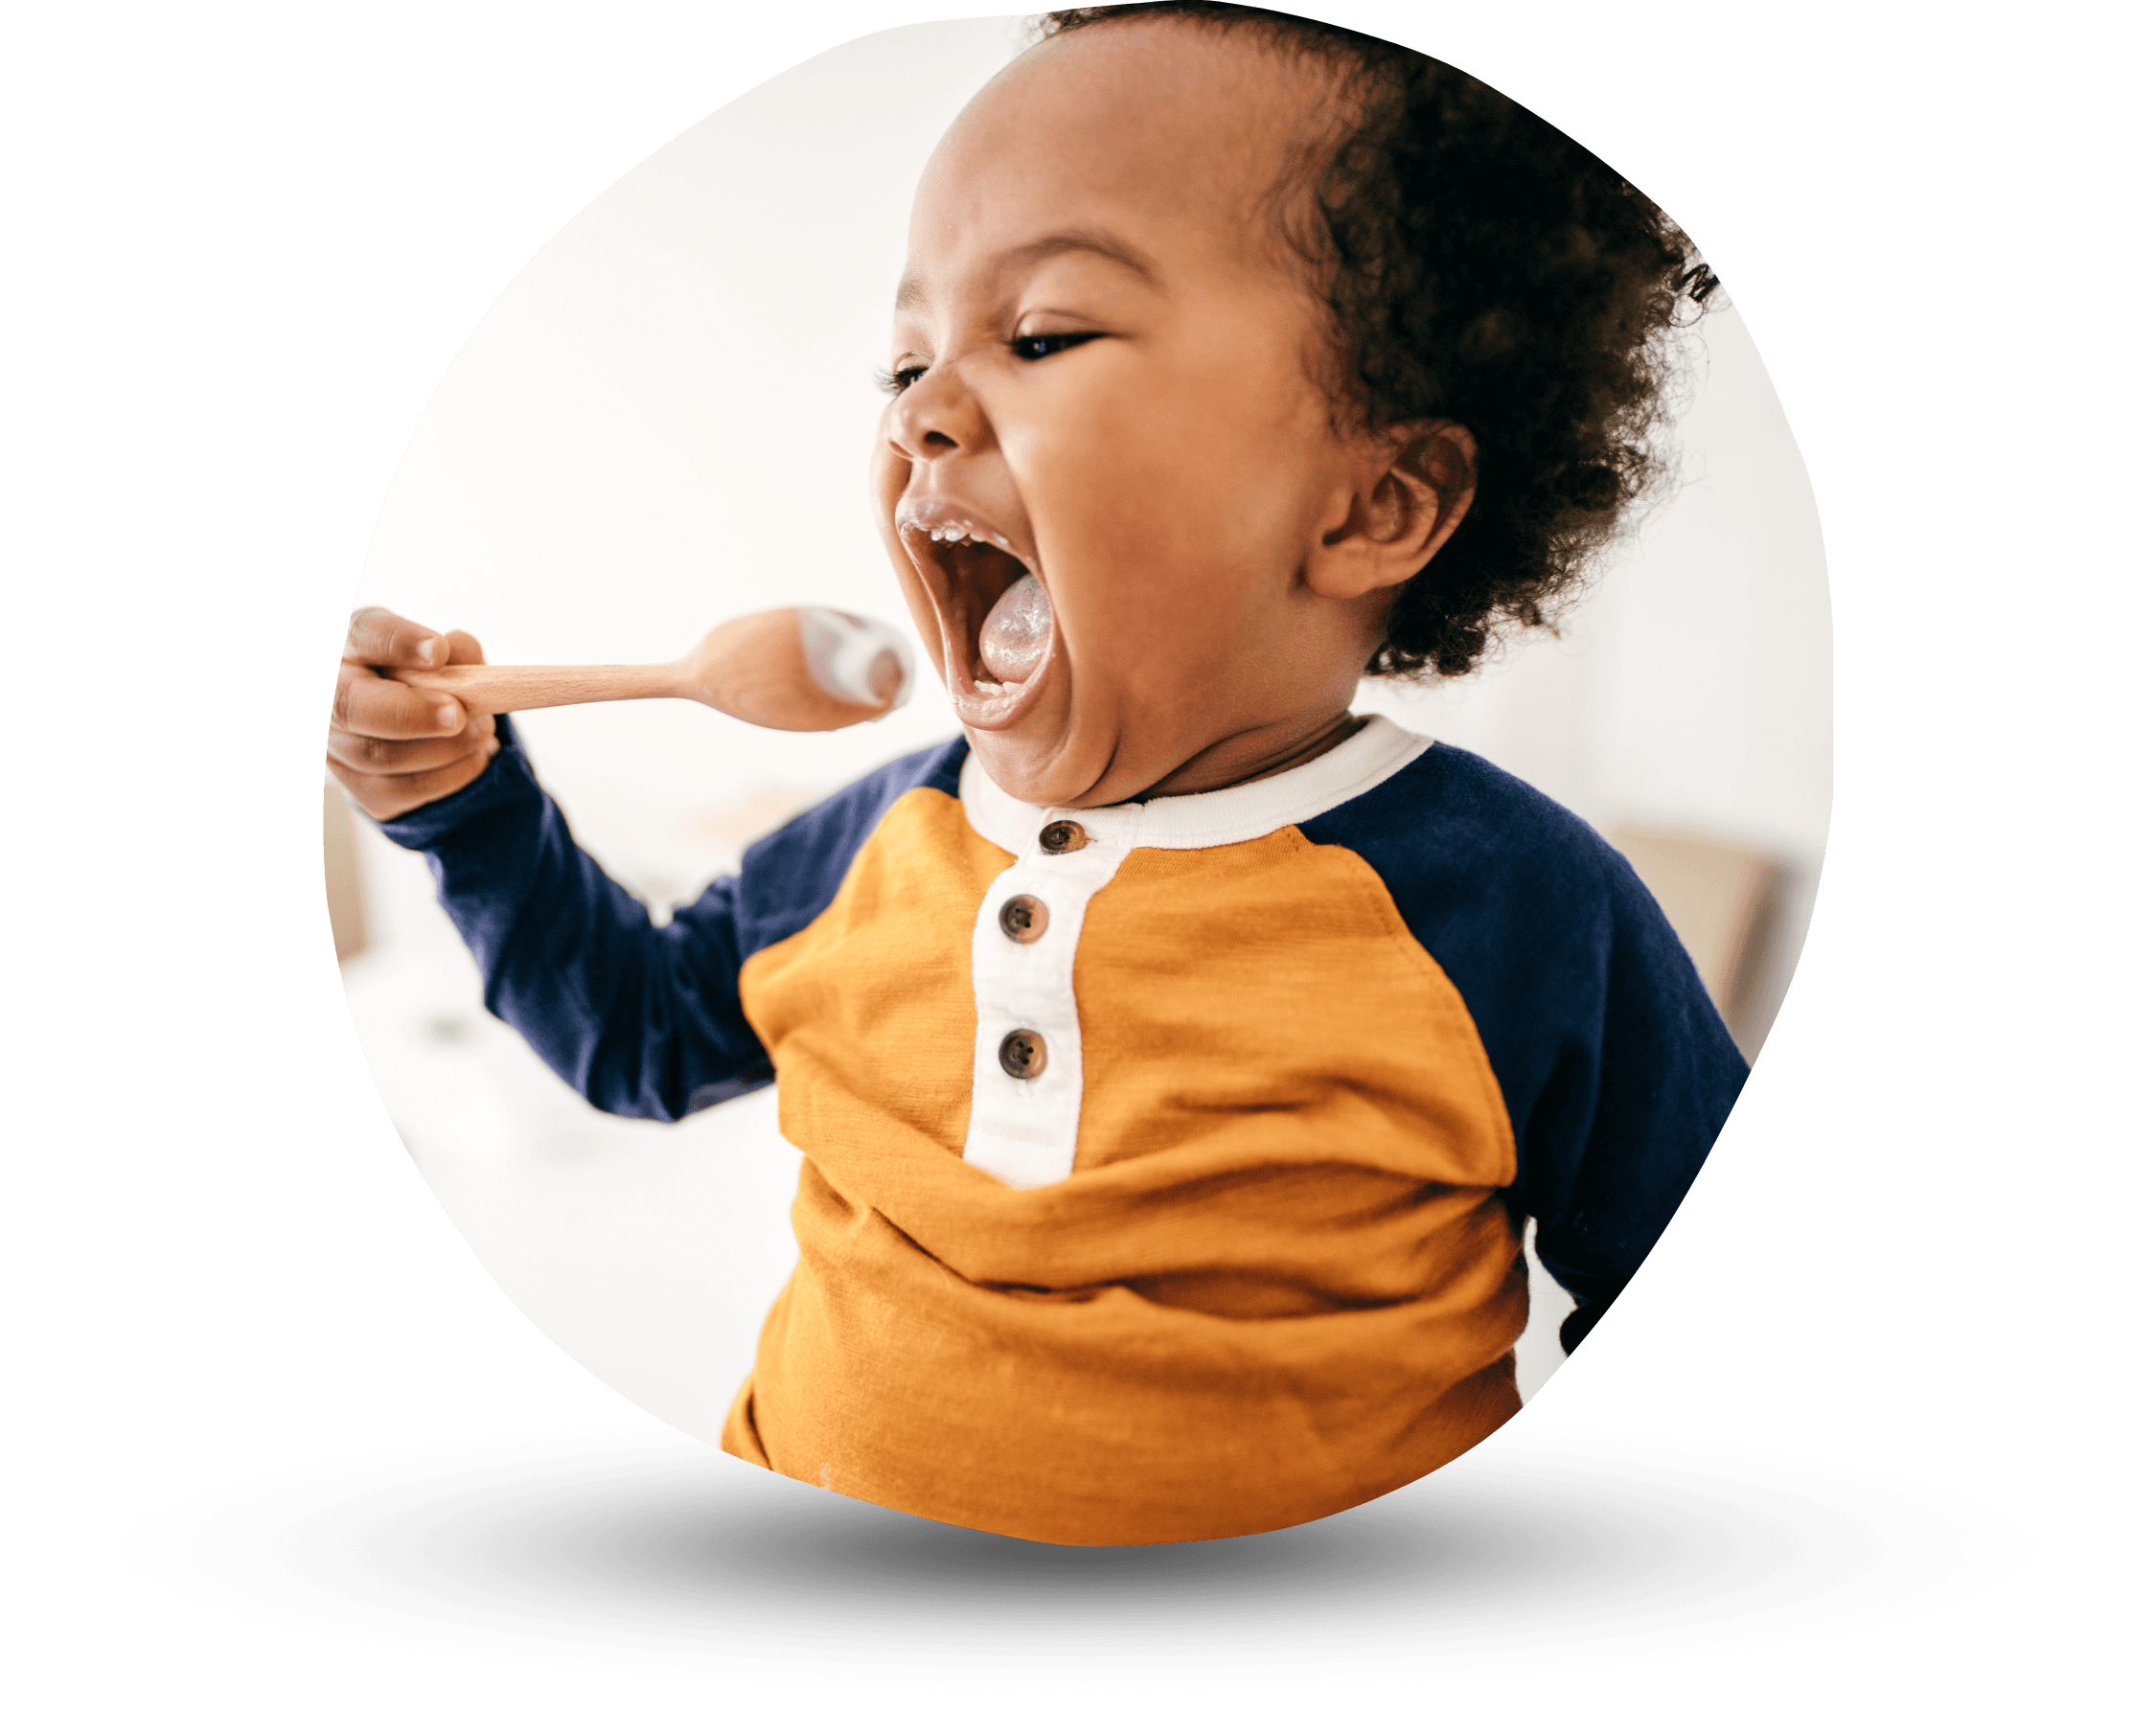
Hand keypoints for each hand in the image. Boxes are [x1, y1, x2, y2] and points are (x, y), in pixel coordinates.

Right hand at [327, 607, 498, 820]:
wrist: (414, 724)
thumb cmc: (428, 678)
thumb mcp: (444, 654)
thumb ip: (456, 649)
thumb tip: (457, 653)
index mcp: (352, 645)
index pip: (364, 634)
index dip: (398, 642)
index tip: (437, 651)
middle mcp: (329, 694)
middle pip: (352, 706)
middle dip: (411, 713)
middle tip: (457, 715)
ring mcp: (336, 745)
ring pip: (382, 755)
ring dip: (445, 748)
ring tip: (482, 731)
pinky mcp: (359, 786)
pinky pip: (404, 789)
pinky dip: (452, 776)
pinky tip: (475, 757)